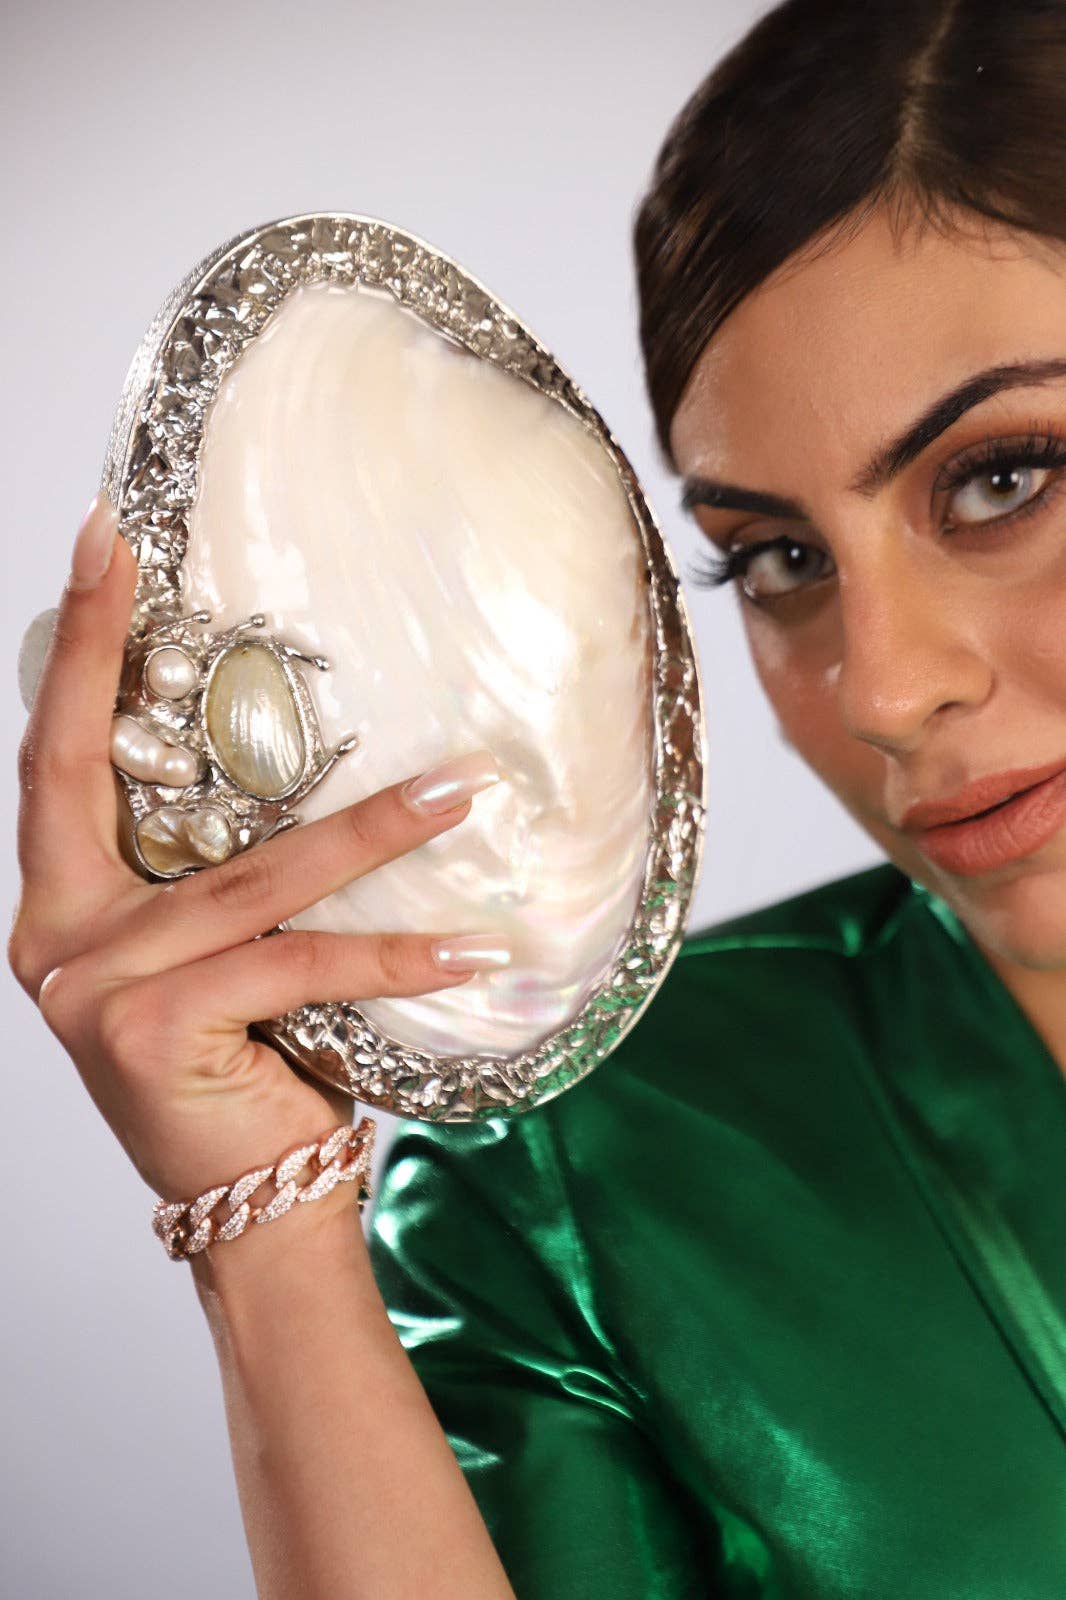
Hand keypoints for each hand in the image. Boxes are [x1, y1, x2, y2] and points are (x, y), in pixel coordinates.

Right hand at [8, 493, 505, 1209]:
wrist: (256, 1204)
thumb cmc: (252, 1070)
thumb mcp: (226, 955)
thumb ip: (228, 875)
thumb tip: (318, 762)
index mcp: (63, 907)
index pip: (59, 756)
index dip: (82, 647)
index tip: (101, 540)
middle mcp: (57, 939)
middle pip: (111, 776)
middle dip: (133, 650)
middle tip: (160, 548)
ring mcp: (93, 984)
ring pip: (254, 877)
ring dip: (372, 832)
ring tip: (460, 792)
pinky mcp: (151, 1027)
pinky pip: (301, 965)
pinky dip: (394, 956)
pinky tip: (474, 949)